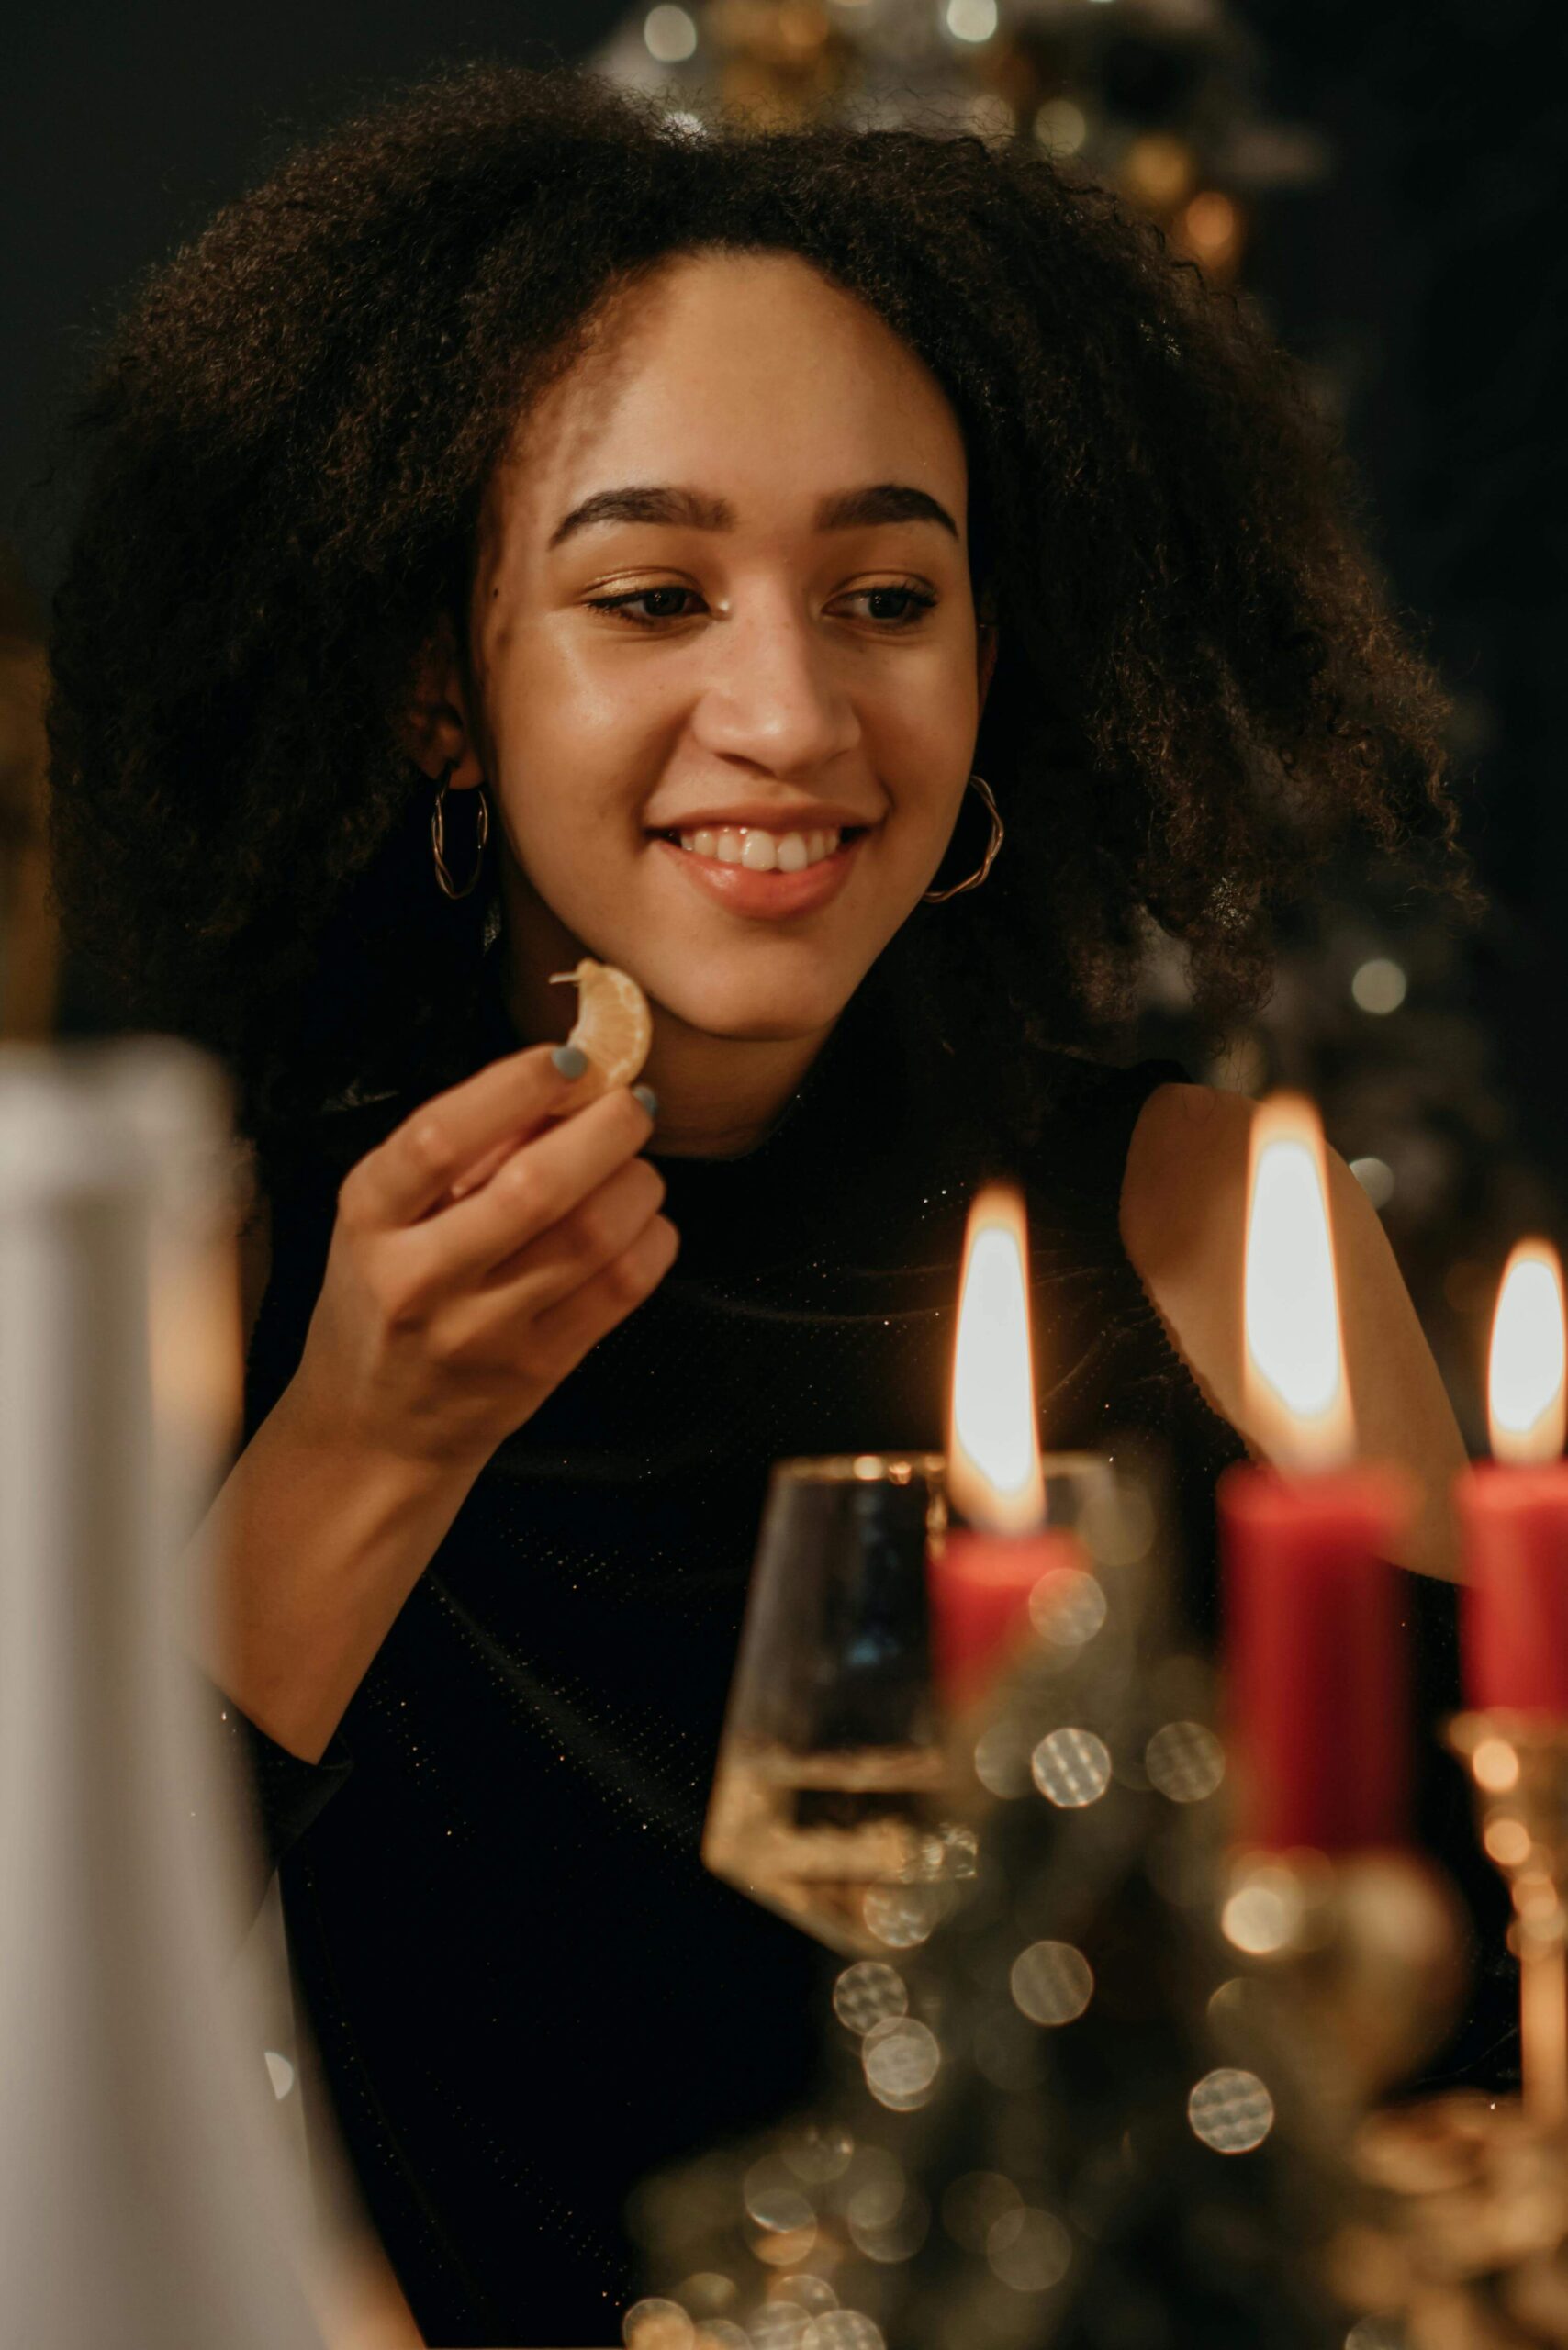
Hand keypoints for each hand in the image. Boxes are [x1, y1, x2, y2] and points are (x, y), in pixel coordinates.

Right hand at [287, 1047, 675, 1475]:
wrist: (378, 1429)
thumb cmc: (387, 1295)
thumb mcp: (387, 1214)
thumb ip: (463, 1151)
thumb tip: (569, 1084)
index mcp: (369, 1217)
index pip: (439, 1138)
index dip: (516, 1086)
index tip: (569, 1060)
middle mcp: (420, 1276)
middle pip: (536, 1187)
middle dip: (605, 1128)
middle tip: (631, 1103)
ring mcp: (481, 1330)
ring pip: (593, 1237)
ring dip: (637, 1182)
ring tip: (635, 1165)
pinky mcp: (537, 1369)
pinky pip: (621, 1289)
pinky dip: (651, 1239)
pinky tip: (643, 1222)